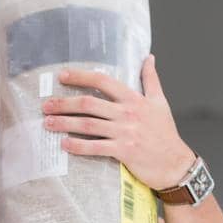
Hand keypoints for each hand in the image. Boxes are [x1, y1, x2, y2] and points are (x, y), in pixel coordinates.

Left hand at [42, 55, 195, 190]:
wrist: (176, 164)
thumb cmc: (166, 133)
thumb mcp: (160, 102)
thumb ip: (151, 79)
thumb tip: (148, 58)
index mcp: (134, 99)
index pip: (103, 82)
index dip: (80, 77)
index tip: (62, 76)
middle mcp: (127, 114)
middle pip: (89, 104)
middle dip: (64, 103)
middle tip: (46, 105)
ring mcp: (125, 133)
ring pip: (87, 125)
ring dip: (64, 123)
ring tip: (48, 123)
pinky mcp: (123, 152)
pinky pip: (95, 147)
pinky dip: (78, 146)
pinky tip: (64, 144)